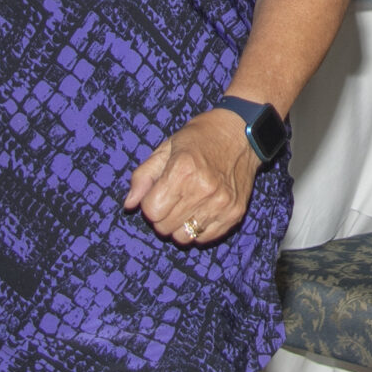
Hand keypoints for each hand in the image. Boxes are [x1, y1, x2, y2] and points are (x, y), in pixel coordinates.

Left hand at [124, 109, 256, 243]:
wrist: (242, 133)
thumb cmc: (201, 138)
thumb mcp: (166, 148)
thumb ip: (143, 176)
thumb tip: (129, 204)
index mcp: (182, 170)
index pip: (151, 211)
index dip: (150, 203)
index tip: (159, 192)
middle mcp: (203, 190)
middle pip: (165, 227)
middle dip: (163, 216)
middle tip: (172, 199)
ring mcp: (221, 204)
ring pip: (184, 237)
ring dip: (180, 225)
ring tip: (187, 206)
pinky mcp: (235, 213)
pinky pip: (206, 238)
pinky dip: (199, 229)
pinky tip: (202, 210)